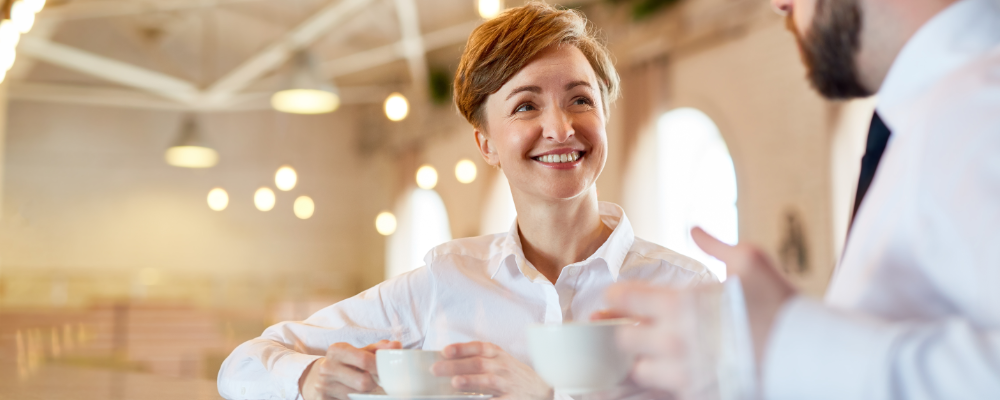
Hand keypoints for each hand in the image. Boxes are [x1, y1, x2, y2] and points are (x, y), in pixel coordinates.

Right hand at [300, 340, 401, 399]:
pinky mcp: (323, 399)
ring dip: (365, 393)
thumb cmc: (344, 363)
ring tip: (363, 386)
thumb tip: (396, 346)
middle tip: (376, 381)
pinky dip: (355, 399)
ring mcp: (323, 385)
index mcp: (337, 350)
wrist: (315, 377)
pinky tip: (353, 393)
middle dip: (374, 383)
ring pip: (356, 395)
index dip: (379, 367)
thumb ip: (377, 349)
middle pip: (363, 382)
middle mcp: (327, 367)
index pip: (364, 359)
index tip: (388, 371)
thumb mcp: (358, 352)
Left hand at [432, 341, 552, 399]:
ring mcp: (508, 384)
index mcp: (498, 354)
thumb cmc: (510, 374)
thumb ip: (478, 359)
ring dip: (471, 381)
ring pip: (488, 380)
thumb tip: (446, 362)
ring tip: (455, 382)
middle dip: (456, 366)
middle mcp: (503, 367)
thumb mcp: (499, 360)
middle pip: (479, 363)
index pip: (479, 348)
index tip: (444, 351)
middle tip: (435, 369)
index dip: (462, 348)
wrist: (540, 389)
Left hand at [603, 227, 795, 392]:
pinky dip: (660, 382)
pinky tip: (670, 372)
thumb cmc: (777, 303)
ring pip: (637, 370)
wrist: (805, 351)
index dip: (614, 297)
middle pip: (622, 338)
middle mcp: (673, 340)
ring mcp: (682, 372)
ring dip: (641, 360)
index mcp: (679, 304)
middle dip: (626, 330)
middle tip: (634, 326)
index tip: (614, 298)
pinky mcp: (695, 394)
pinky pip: (661, 391)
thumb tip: (694, 228)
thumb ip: (715, 245)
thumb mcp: (750, 260)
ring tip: (653, 353)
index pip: (624, 299)